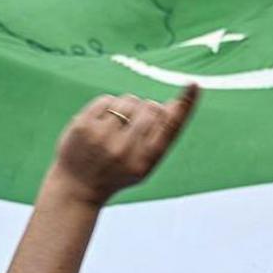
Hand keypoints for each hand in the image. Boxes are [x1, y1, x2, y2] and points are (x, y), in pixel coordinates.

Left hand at [49, 84, 199, 206]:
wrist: (78, 187)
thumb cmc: (117, 173)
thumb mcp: (143, 164)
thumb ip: (161, 137)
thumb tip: (174, 103)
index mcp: (144, 161)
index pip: (171, 127)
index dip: (184, 105)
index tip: (194, 85)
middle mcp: (125, 149)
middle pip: (152, 108)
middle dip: (148, 111)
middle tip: (135, 128)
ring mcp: (102, 136)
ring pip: (130, 100)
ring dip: (128, 108)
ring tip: (117, 128)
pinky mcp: (83, 125)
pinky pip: (108, 99)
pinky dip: (109, 106)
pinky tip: (103, 123)